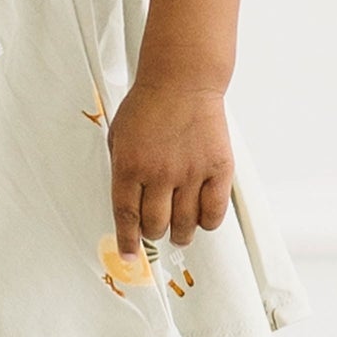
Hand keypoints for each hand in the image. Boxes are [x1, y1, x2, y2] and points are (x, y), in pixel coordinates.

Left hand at [108, 77, 234, 256]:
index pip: (126, 217)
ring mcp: (190, 172)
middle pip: (156, 225)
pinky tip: (202, 217)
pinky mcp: (217, 168)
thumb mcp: (119, 134)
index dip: (128, 242)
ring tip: (180, 230)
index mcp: (129, 166)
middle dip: (154, 233)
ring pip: (185, 224)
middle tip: (158, 229)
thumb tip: (126, 205)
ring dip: (180, 233)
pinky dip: (207, 222)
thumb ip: (120, 169)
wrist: (183, 79)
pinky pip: (214, 212)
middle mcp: (159, 173)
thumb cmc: (148, 103)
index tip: (130, 256)